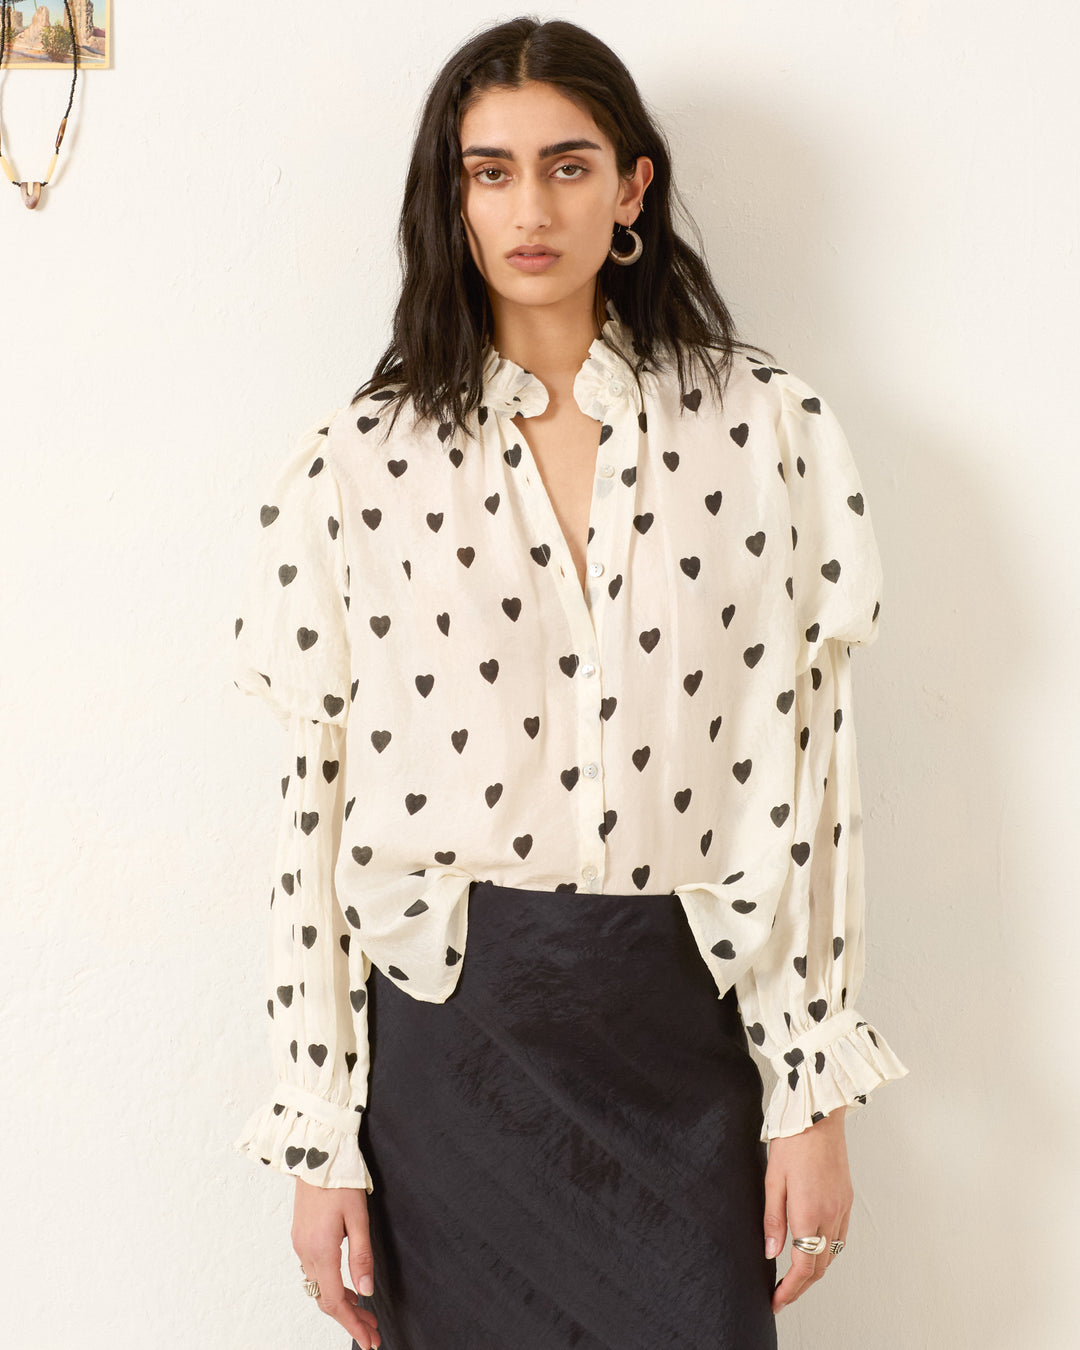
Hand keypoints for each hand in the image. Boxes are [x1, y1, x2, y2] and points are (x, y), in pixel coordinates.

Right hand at [292, 1178, 380, 1347]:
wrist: (316, 1153)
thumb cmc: (340, 1180)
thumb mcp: (358, 1216)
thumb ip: (362, 1255)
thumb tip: (366, 1291)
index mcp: (321, 1250)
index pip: (335, 1301)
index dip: (352, 1324)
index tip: (369, 1341)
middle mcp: (306, 1252)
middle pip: (326, 1300)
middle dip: (350, 1319)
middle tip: (373, 1332)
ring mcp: (301, 1245)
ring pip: (319, 1288)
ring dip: (341, 1303)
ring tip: (365, 1312)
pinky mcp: (301, 1237)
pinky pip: (315, 1272)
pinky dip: (332, 1286)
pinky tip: (347, 1285)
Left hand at [763, 1106, 851, 1312]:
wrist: (819, 1113)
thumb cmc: (792, 1141)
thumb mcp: (772, 1178)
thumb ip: (773, 1219)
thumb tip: (770, 1253)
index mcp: (809, 1212)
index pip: (803, 1267)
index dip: (789, 1290)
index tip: (776, 1301)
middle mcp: (831, 1214)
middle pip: (820, 1267)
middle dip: (801, 1287)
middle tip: (781, 1295)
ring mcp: (842, 1207)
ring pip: (832, 1255)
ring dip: (815, 1272)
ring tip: (794, 1278)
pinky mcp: (847, 1198)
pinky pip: (840, 1237)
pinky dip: (827, 1252)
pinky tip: (813, 1250)